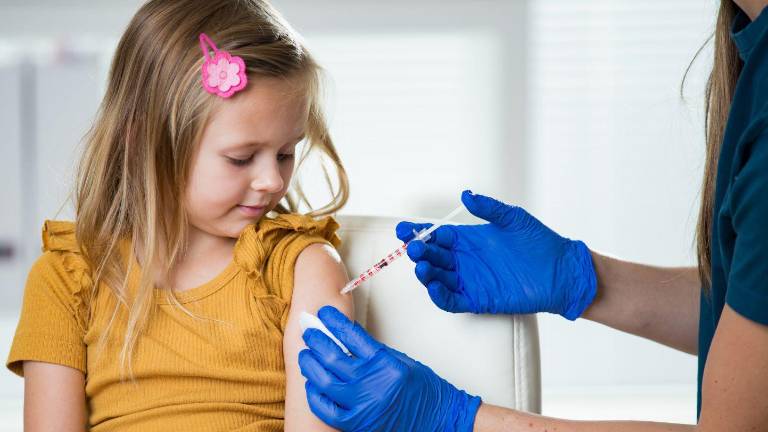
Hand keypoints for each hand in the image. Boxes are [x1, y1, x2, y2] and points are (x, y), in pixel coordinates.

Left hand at [298, 305, 480, 431]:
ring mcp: (363, 405)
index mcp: (385, 362)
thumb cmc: (424, 389)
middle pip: (332, 356)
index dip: (333, 321)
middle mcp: (372, 383)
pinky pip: (326, 409)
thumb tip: (344, 342)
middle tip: (309, 332)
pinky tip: (311, 384)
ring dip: (310, 365)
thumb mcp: (401, 361)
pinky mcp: (357, 424)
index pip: (351, 335)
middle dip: (316, 340)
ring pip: (324, 381)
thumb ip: (373, 354)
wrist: (439, 419)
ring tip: (306, 355)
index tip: (324, 313)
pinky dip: (315, 395)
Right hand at [397, 190, 596, 319]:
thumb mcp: (513, 218)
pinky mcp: (478, 299)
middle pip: (432, 256)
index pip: (435, 235)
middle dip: (419, 252)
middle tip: (414, 248)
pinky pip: (452, 300)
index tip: (404, 229)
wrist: (561, 270)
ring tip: (423, 267)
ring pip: (437, 278)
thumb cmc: (540, 242)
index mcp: (468, 239)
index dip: (418, 232)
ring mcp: (469, 280)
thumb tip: (466, 195)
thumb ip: (488, 208)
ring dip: (426, 273)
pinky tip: (434, 287)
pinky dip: (440, 296)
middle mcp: (464, 260)